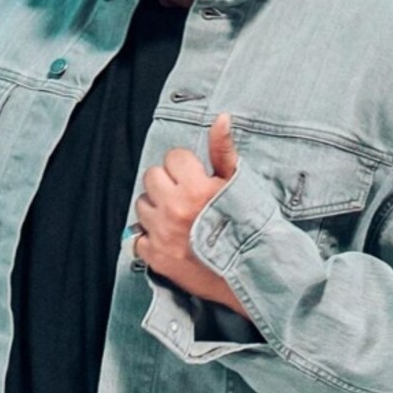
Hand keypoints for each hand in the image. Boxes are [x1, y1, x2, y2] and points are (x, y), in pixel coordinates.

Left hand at [134, 113, 250, 317]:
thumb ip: (223, 150)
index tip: (197, 179)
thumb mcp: (240, 184)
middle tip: (186, 197)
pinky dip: (149, 237)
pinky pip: (136, 237)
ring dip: (156, 208)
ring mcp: (162, 234)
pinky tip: (169, 238)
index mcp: (196, 188)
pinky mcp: (156, 258)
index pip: (173, 157)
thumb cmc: (252, 227)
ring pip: (141, 204)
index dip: (186, 166)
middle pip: (152, 177)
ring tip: (178, 218)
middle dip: (167, 183)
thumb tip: (220, 118)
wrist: (255, 274)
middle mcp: (175, 209)